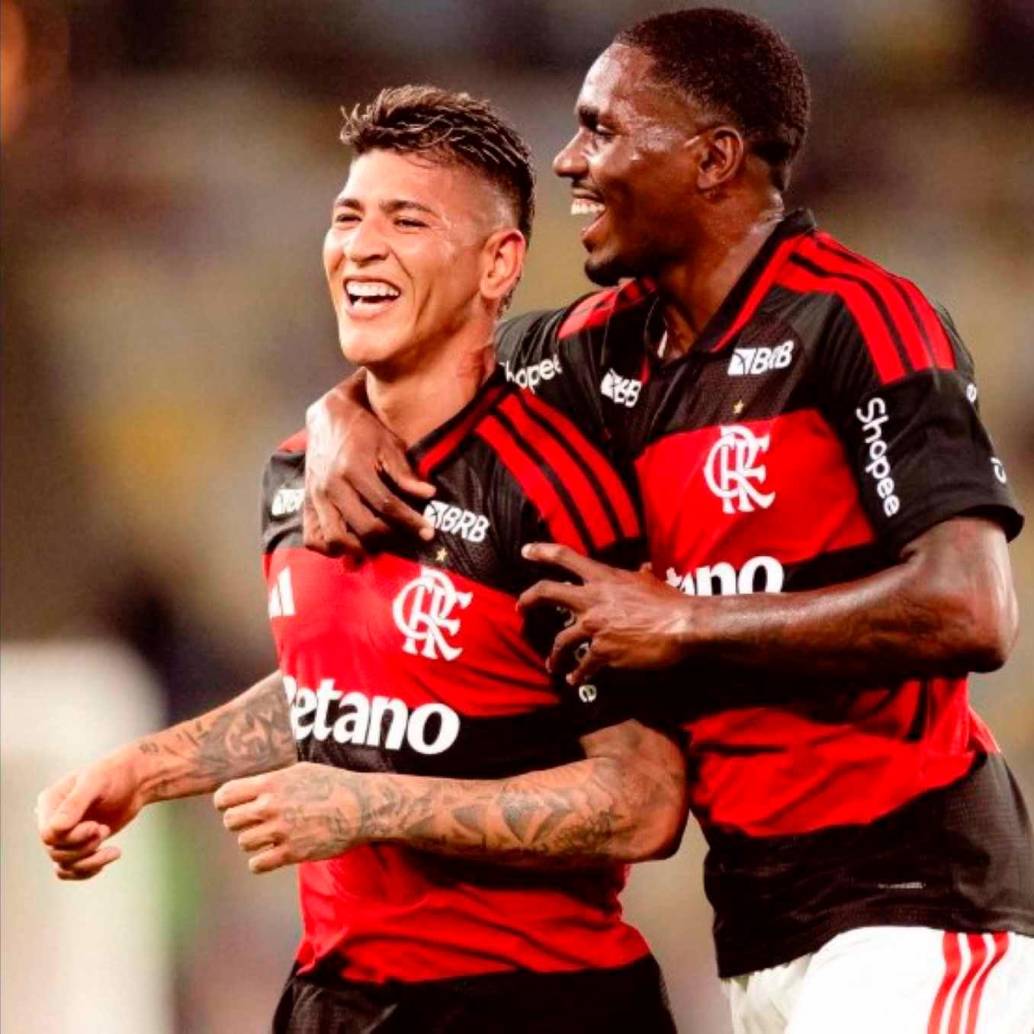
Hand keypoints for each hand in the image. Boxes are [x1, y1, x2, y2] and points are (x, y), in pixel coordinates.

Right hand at [36, 751, 145, 879]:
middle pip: (56, 852)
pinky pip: (72, 870)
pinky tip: (109, 857)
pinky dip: (88, 870)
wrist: (135, 781)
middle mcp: (52, 820)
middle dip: (84, 847)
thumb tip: (55, 829)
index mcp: (50, 802)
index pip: (49, 835)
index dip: (72, 837)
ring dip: (90, 862)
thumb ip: (75, 804)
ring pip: (64, 865)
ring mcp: (65, 834)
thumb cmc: (116, 774)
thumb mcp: (96, 781)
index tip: (97, 826)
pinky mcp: (78, 845)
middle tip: (105, 830)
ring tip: (114, 850)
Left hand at [214, 762, 361, 873]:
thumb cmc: (331, 784)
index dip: (225, 802)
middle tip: (254, 822)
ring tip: (269, 836)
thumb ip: (271, 780)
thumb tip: (247, 789)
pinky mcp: (292, 852)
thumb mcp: (299, 771)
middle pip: (230, 821)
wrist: (360, 806)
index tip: (234, 805)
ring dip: (253, 841)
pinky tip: (272, 853)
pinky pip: (257, 864)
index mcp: (271, 783)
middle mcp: (271, 807)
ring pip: (243, 842)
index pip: (225, 796)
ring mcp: (281, 831)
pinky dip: (261, 861)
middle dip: (239, 822)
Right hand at [303, 375, 436, 556]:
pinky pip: (312, 537)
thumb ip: (405, 472)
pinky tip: (349, 544)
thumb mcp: (388, 443)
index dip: (410, 522)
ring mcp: (316, 497)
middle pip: (364, 527)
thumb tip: (428, 494)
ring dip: (358, 548)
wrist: (328, 416)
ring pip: (335, 539)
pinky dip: (329, 548)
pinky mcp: (306, 503)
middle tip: (406, 538)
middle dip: (390, 538)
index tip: (428, 532)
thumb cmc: (362, 429)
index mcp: (354, 469)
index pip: (386, 506)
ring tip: (376, 544)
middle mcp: (332, 486)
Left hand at [518, 543, 691, 684]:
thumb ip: (639, 575)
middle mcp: (592, 599)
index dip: (541, 552)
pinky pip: (583, 665)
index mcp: (603, 577)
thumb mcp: (650, 580)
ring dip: (554, 655)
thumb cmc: (670, 601)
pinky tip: (576, 680)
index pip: (565, 557)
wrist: (681, 625)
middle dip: (528, 600)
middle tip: (520, 607)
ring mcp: (594, 626)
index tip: (526, 551)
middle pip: (547, 593)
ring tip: (551, 664)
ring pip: (560, 640)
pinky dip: (578, 674)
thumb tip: (643, 568)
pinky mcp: (603, 651)